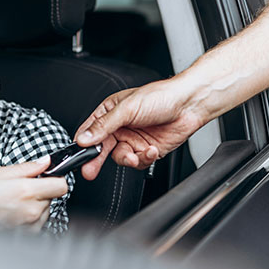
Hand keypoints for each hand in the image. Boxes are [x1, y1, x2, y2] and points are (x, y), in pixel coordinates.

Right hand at [0, 156, 66, 230]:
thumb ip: (26, 168)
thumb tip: (45, 162)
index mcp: (26, 191)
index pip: (61, 185)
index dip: (56, 178)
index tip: (47, 177)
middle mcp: (32, 210)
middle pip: (54, 197)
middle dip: (42, 191)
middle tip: (23, 189)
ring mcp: (31, 225)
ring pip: (47, 210)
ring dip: (37, 204)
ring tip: (15, 203)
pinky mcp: (28, 236)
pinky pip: (39, 222)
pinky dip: (31, 217)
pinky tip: (15, 214)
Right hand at [74, 78, 207, 179]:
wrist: (189, 105)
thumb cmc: (160, 97)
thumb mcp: (127, 109)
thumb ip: (104, 125)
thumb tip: (84, 138)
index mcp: (110, 112)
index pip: (90, 131)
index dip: (84, 143)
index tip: (80, 154)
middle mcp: (120, 127)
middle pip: (102, 148)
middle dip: (96, 160)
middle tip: (89, 171)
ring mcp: (133, 139)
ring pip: (121, 158)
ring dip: (128, 159)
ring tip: (134, 155)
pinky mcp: (146, 150)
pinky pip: (138, 162)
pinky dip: (144, 158)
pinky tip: (151, 150)